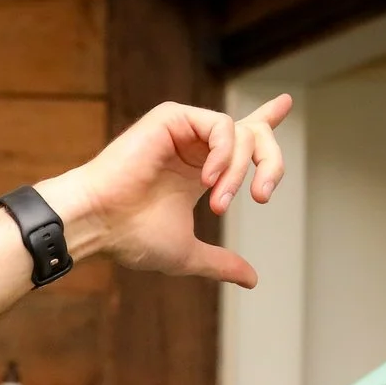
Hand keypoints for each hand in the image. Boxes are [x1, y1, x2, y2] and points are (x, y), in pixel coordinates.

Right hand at [39, 97, 290, 285]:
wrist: (100, 223)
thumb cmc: (131, 237)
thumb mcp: (187, 253)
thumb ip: (220, 263)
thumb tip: (251, 279)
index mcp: (199, 170)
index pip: (240, 139)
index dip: (265, 121)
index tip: (285, 105)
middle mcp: (194, 146)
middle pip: (253, 134)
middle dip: (270, 162)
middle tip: (263, 195)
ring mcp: (184, 130)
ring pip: (240, 133)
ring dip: (237, 172)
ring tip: (219, 202)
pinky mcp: (173, 118)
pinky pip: (220, 126)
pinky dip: (224, 153)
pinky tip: (208, 179)